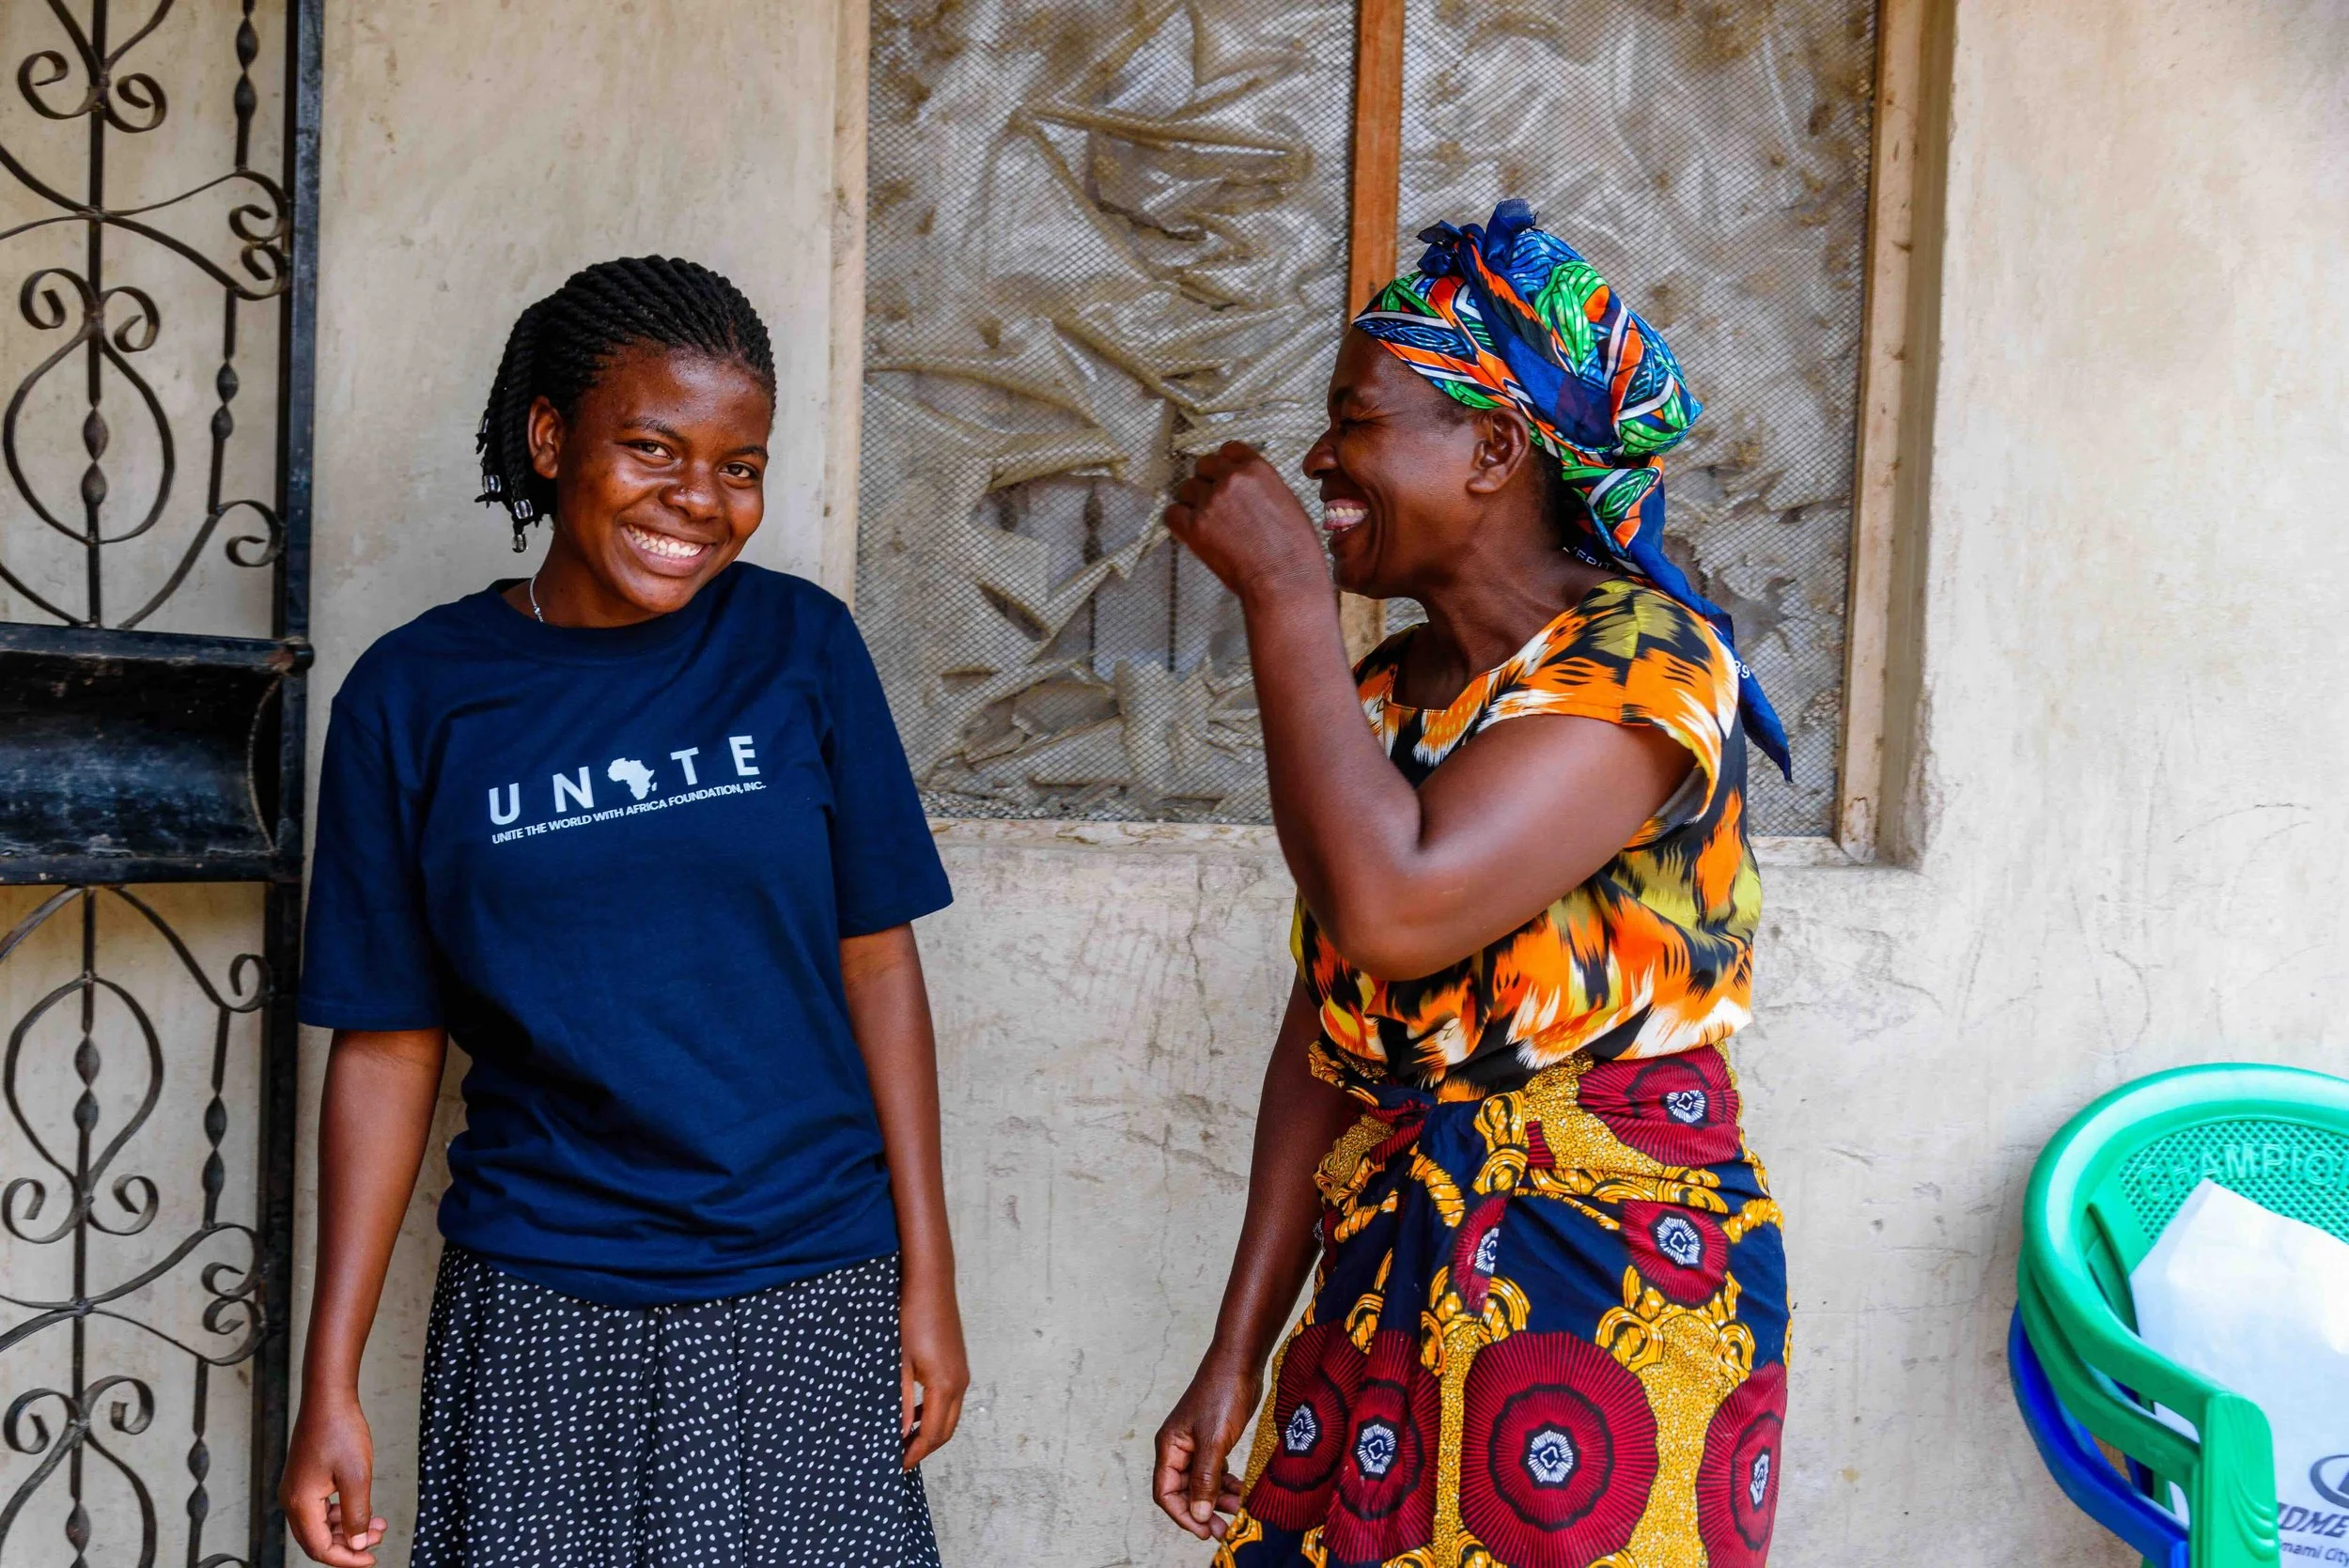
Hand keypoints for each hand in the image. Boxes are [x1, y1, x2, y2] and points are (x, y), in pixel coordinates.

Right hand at [281, 1394, 386, 1566]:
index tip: (371, 1560)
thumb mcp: (357, 1477)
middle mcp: (292, 1500)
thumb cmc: (340, 1431)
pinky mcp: (305, 1481)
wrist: (328, 1399)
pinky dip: (342, 1514)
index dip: (347, 1559)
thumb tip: (359, 1544)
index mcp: (300, 1504)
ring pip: (320, 1526)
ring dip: (348, 1529)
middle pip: (317, 1541)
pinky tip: (363, 1510)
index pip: (320, 1548)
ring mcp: (296, 1490)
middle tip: (378, 1539)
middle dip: (349, 1545)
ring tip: (377, 1524)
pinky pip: (321, 1510)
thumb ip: (357, 1515)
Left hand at [899, 1264, 968, 1468]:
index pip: (934, 1434)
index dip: (916, 1454)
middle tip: (900, 1459)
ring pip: (950, 1415)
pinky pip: (950, 1398)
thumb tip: (900, 1434)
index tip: (896, 1467)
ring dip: (930, 1430)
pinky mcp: (958, 1363)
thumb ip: (901, 1402)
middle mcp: (960, 1382)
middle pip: (947, 1430)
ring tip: (904, 1440)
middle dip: (925, 1448)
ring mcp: (962, 1372)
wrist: (930, 1281)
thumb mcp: (899, 1363)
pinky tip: (914, 1412)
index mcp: (945, 1385)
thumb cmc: (911, 1317)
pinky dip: (935, 1413)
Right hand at [1152, 1349, 1261, 1539]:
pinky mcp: (1212, 1440)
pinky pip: (1213, 1471)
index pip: (1166, 1493)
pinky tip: (1239, 1491)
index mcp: (1170, 1447)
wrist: (1239, 1363)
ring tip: (1236, 1512)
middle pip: (1183, 1491)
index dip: (1183, 1515)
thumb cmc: (1222, 1395)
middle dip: (1202, 1512)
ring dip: (1216, 1500)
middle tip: (1224, 1531)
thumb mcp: (1214, 1442)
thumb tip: (1200, 1513)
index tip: (1205, 1531)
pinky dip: (1224, 1484)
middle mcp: (1178, 1449)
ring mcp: (1196, 1444)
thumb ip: (1204, 1479)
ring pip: (1200, 1483)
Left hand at [1164, 442, 1327, 602]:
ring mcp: (1210, 502)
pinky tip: (1193, 532)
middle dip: (1207, 482)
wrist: (1284, 580)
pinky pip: (1171, 513)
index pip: (1228, 449)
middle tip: (1215, 504)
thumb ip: (1260, 487)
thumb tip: (1245, 488)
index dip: (1224, 464)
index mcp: (1257, 469)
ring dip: (1193, 503)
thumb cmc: (1293, 549)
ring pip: (1185, 489)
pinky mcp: (1193, 527)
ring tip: (1209, 524)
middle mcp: (1231, 479)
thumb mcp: (1286, 502)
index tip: (1224, 476)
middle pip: (1202, 466)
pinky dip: (1179, 522)